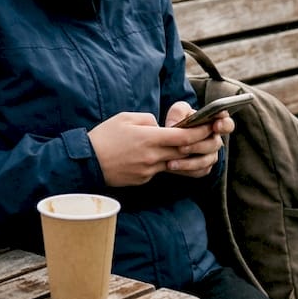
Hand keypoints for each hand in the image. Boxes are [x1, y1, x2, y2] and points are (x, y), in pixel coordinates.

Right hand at [87, 105, 231, 186]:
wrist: (86, 163)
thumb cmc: (104, 137)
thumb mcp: (125, 118)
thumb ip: (147, 119)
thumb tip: (159, 125)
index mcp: (149, 138)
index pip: (183, 136)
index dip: (200, 131)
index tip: (210, 126)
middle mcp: (152, 157)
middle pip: (184, 152)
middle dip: (199, 144)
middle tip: (210, 137)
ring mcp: (148, 171)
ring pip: (174, 163)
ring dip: (183, 156)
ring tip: (189, 148)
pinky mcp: (143, 180)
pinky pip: (159, 170)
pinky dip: (164, 163)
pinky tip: (159, 157)